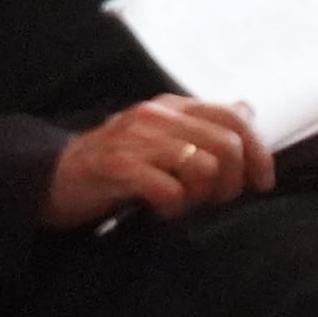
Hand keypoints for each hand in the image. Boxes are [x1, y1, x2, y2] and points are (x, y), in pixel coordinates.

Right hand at [45, 95, 271, 229]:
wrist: (56, 178)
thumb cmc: (121, 165)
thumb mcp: (165, 138)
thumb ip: (204, 126)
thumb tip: (247, 110)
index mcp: (173, 106)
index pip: (234, 118)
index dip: (258, 153)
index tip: (261, 183)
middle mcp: (156, 114)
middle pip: (227, 146)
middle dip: (231, 182)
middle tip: (211, 200)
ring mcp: (135, 138)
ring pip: (204, 167)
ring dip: (201, 196)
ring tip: (181, 202)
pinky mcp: (116, 165)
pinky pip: (169, 190)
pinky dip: (173, 207)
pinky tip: (160, 209)